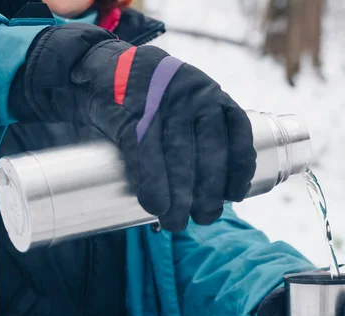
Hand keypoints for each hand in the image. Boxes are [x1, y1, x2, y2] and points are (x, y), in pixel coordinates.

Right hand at [9, 24, 255, 231]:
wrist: (105, 66)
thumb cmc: (152, 98)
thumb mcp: (184, 103)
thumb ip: (198, 135)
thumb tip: (210, 190)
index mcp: (211, 95)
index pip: (237, 132)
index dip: (239, 168)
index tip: (235, 195)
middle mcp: (193, 96)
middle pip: (209, 150)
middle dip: (209, 191)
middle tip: (204, 218)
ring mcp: (162, 102)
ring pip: (177, 154)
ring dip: (179, 194)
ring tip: (175, 220)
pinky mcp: (130, 112)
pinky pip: (143, 151)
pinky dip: (149, 181)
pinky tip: (153, 203)